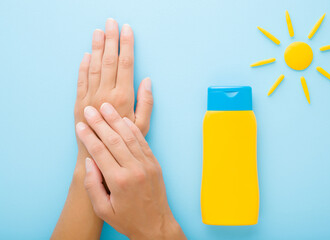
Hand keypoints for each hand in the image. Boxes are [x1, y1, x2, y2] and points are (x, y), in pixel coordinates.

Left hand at [74, 19, 152, 158]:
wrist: (97, 155)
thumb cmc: (122, 143)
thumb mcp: (142, 127)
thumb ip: (146, 102)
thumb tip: (147, 80)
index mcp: (123, 97)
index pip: (125, 64)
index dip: (127, 45)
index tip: (127, 30)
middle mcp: (105, 94)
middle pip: (109, 60)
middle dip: (111, 39)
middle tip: (111, 22)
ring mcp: (90, 97)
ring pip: (94, 66)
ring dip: (96, 47)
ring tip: (98, 31)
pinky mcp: (78, 102)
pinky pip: (80, 79)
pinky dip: (82, 66)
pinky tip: (86, 55)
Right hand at [76, 103, 185, 239]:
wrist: (155, 225)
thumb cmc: (128, 219)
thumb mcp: (103, 209)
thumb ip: (93, 186)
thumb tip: (89, 161)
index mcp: (119, 181)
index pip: (100, 152)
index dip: (88, 136)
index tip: (80, 125)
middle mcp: (134, 169)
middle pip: (114, 139)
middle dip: (100, 123)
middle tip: (90, 110)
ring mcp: (146, 164)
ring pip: (129, 137)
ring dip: (117, 120)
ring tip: (106, 107)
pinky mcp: (154, 163)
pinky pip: (143, 142)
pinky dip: (133, 129)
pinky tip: (125, 120)